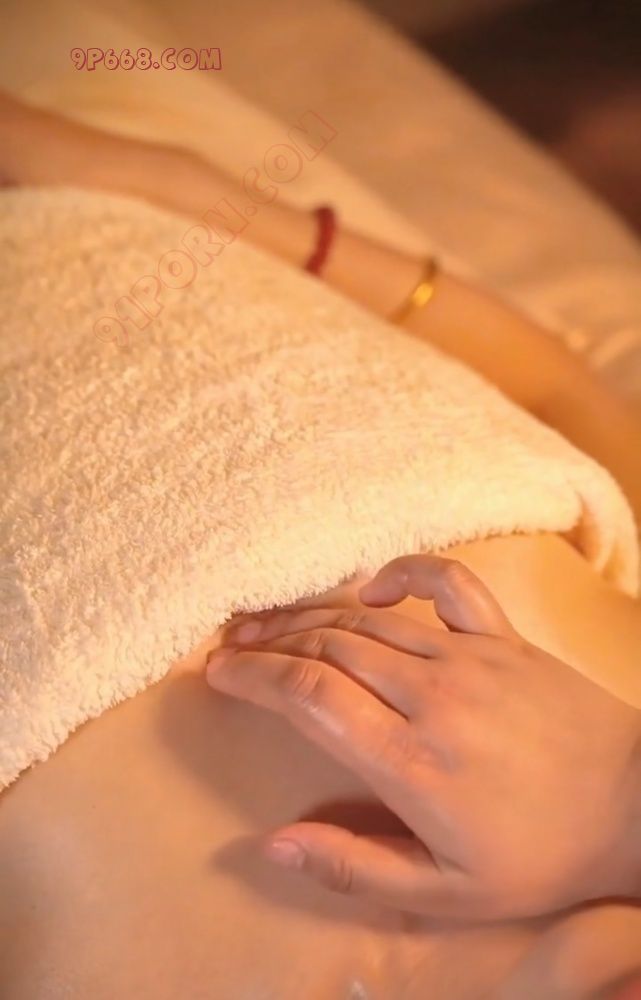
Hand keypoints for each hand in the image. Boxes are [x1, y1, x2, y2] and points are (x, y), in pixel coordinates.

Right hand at [207, 554, 640, 919]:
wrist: (635, 807)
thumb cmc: (540, 855)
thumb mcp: (446, 891)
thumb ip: (355, 867)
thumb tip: (274, 845)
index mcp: (412, 762)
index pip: (311, 697)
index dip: (256, 678)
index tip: (219, 673)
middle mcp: (433, 697)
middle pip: (328, 648)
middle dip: (268, 643)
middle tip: (229, 645)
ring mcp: (470, 657)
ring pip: (369, 619)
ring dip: (310, 614)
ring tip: (266, 618)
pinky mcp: (502, 637)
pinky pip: (447, 584)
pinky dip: (403, 572)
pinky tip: (370, 585)